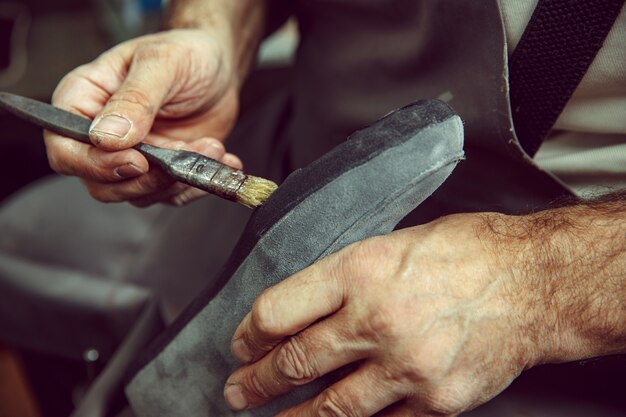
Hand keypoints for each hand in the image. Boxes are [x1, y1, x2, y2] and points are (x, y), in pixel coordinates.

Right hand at [44, 29, 241, 205]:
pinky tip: (219, 160)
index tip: (138, 161)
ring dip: (178, 180)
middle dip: (147, 179)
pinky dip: (195, 185)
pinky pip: (169, 195)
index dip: (95, 164)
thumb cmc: (186, 53)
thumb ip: (135, 99)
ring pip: (138, 193)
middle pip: (101, 183)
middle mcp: (101, 135)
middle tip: (184, 155)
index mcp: (84, 100)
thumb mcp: (162, 63)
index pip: (65, 148)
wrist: (218, 67)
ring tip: (212, 147)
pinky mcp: (160, 171)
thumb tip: (107, 137)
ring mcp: (131, 156)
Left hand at [224, 213, 549, 416]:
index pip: (278, 311)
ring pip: (330, 406)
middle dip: (257, 381)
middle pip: (295, 362)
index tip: (243, 343)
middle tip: (239, 389)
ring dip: (292, 416)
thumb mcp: (395, 242)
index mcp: (360, 271)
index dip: (250, 333)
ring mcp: (405, 367)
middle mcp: (376, 320)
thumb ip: (348, 277)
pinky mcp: (434, 401)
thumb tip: (308, 306)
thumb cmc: (470, 252)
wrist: (535, 283)